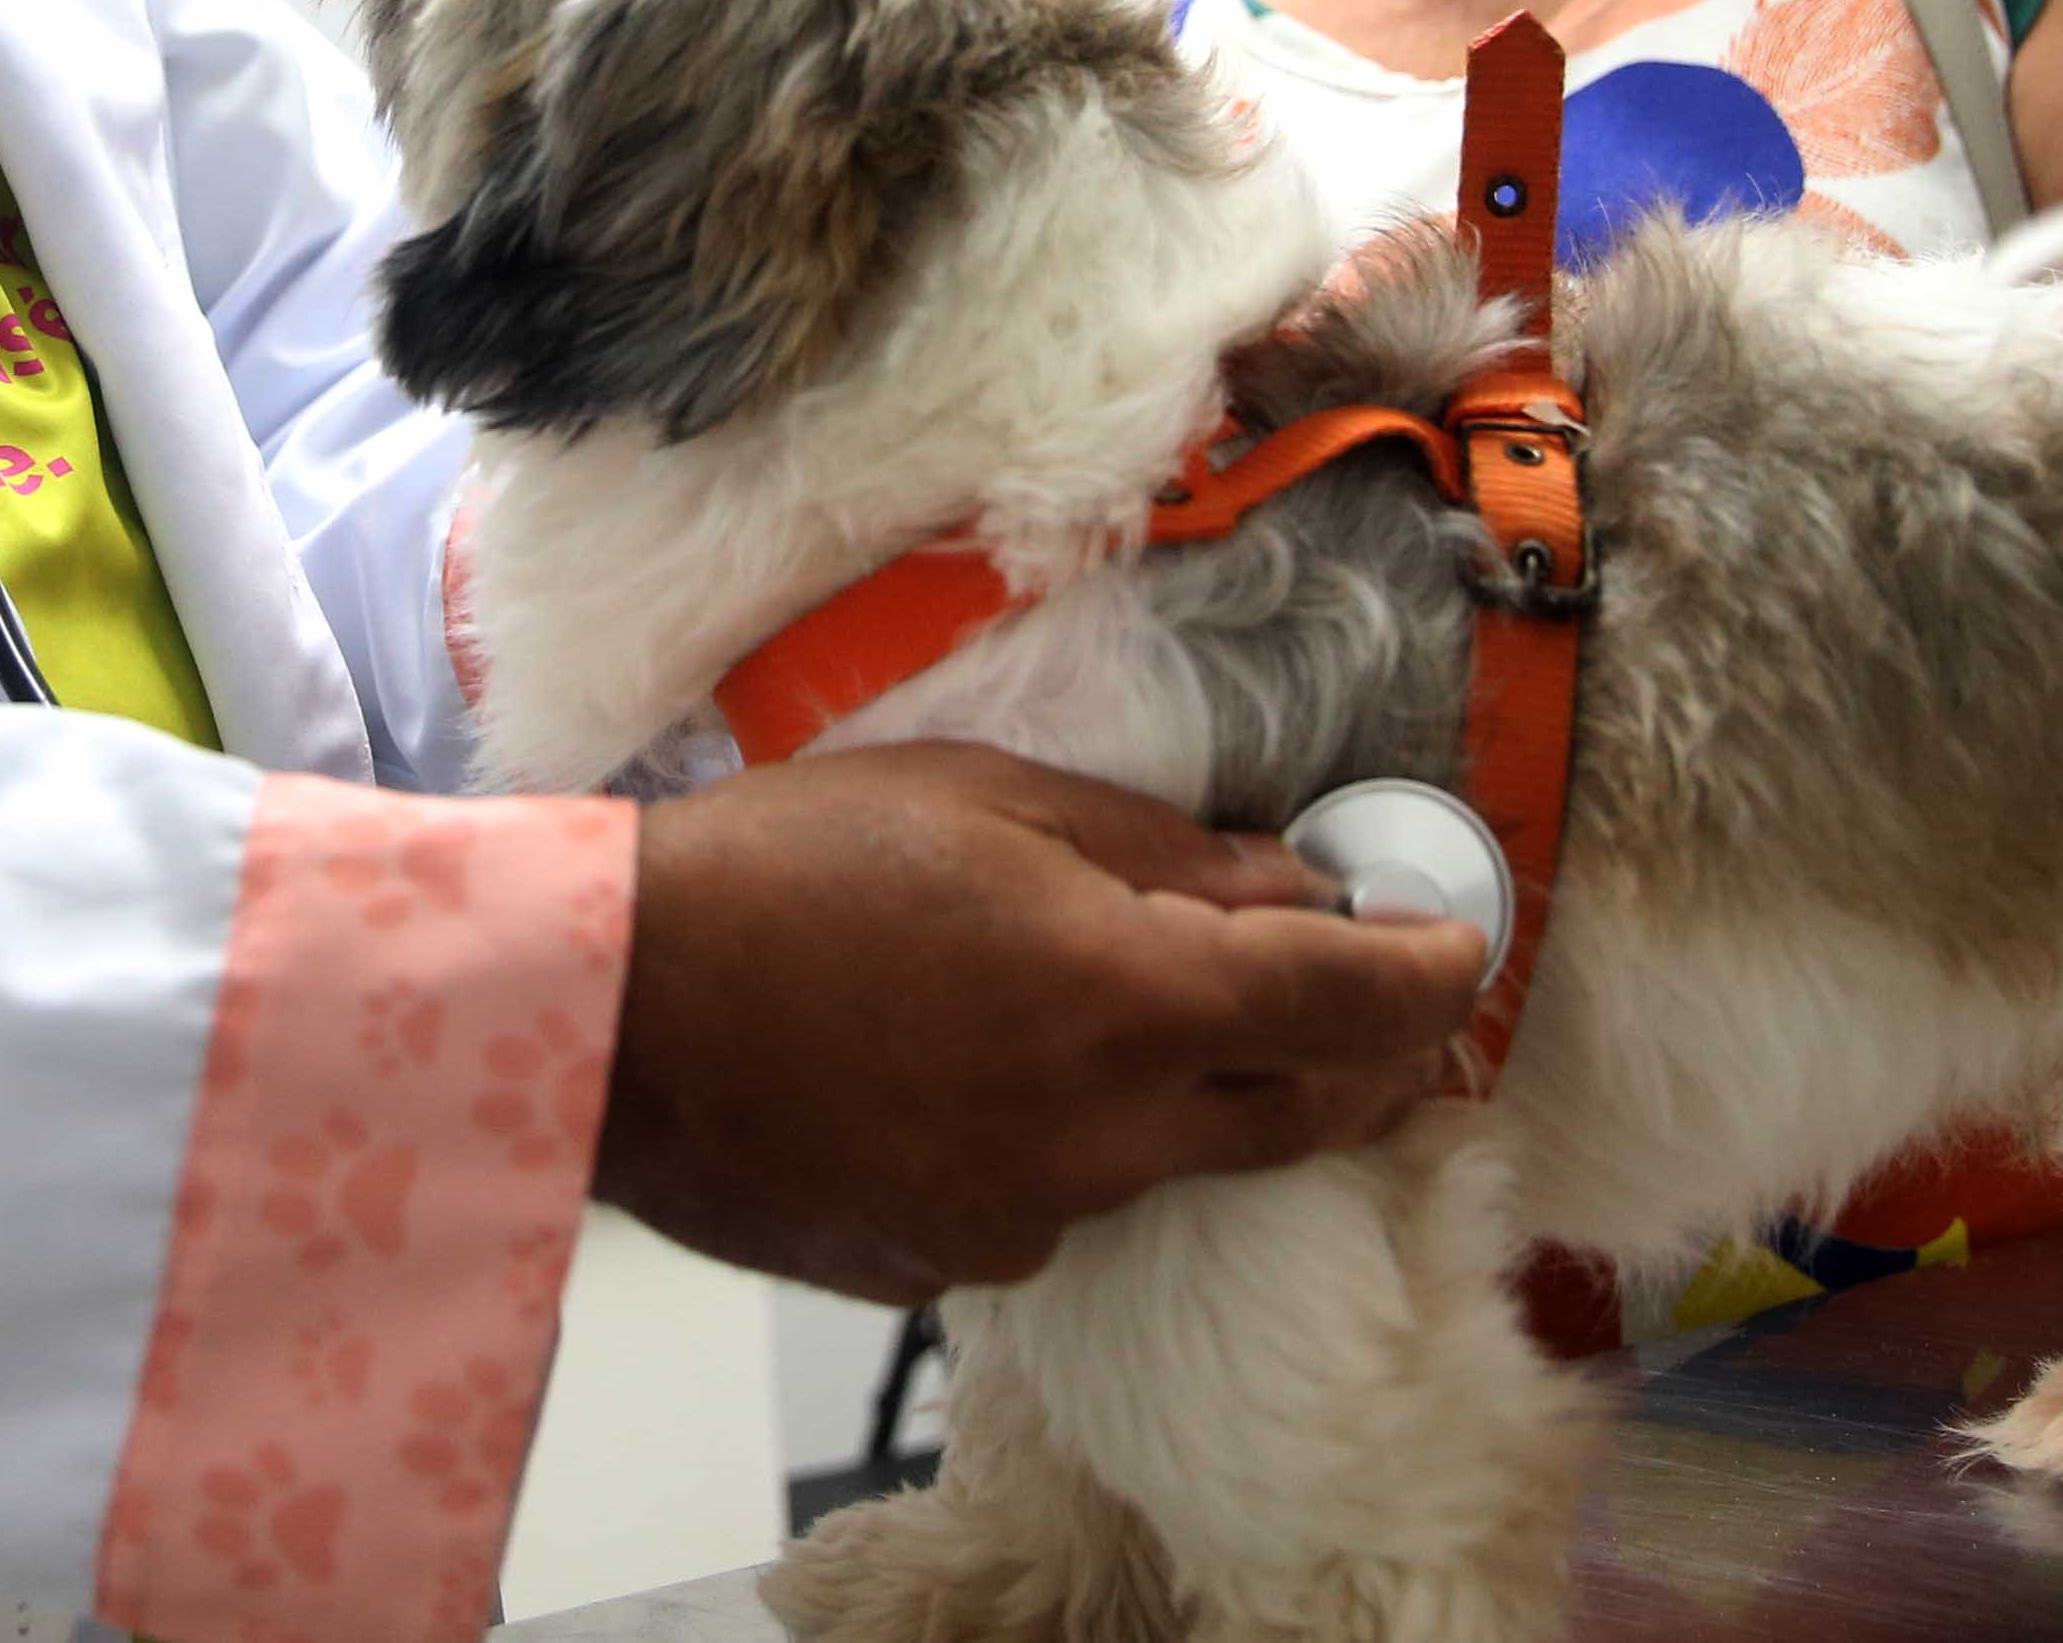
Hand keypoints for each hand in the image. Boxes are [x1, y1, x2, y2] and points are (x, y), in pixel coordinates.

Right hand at [592, 741, 1486, 1303]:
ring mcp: (1025, 1217)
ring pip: (1165, 1156)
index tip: (1458, 945)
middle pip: (1295, 1111)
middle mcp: (1099, 1134)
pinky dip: (1055, 1134)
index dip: (1431, 974)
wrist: (605, 1016)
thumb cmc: (780, 872)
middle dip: (1354, 1055)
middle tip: (1371, 1000)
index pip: (1350, 1007)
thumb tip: (1283, 891)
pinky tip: (966, 1066)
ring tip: (1082, 999)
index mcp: (1121, 997)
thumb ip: (1156, 854)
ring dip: (1173, 1087)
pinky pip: (1052, 1197)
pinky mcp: (949, 1264)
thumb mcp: (983, 798)